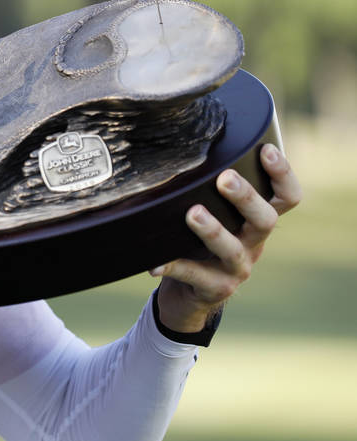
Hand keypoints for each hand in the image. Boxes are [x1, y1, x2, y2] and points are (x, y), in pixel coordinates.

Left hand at [151, 143, 301, 331]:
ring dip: (213, 230)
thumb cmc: (198, 242)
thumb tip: (181, 146)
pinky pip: (193, 276)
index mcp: (256, 222)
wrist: (189, 294)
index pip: (286, 198)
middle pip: (266, 220)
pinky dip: (172, 266)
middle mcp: (253, 244)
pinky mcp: (214, 289)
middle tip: (224, 179)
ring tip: (193, 214)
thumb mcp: (213, 216)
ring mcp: (236, 269)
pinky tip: (154, 263)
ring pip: (232, 249)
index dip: (283, 174)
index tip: (265, 149)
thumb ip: (207, 191)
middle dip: (246, 197)